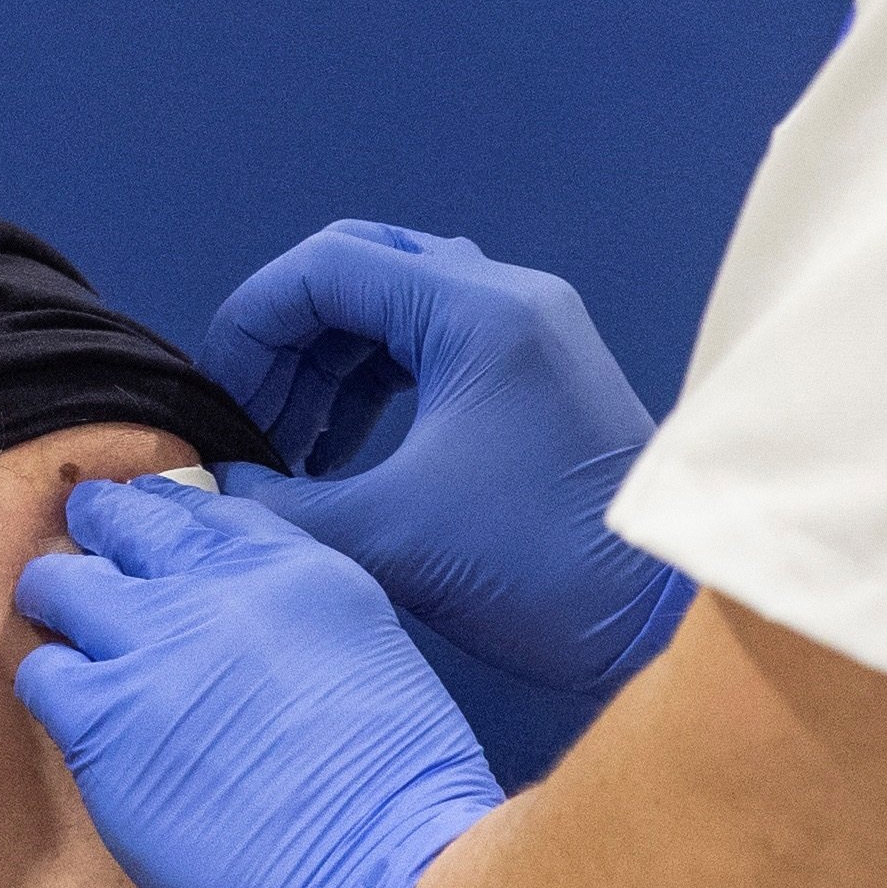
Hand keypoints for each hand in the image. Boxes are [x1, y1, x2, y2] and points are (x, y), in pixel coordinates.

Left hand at [12, 479, 500, 887]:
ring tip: (64, 630)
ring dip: (61, 603)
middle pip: (123, 523)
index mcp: (295, 568)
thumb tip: (251, 630)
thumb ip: (300, 622)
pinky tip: (73, 713)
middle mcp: (216, 588)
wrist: (386, 878)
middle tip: (88, 557)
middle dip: (99, 533)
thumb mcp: (372, 656)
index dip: (162, 518)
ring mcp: (153, 647)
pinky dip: (50, 683)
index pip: (202, 510)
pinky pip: (43, 674)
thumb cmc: (406, 800)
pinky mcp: (104, 721)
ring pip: (62, 584)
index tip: (146, 531)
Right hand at [202, 222, 683, 698]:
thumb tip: (216, 490)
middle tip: (252, 423)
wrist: (670, 620)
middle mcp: (509, 301)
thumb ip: (283, 506)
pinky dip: (374, 391)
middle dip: (287, 345)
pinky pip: (433, 352)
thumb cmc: (545, 568)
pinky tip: (342, 457)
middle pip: (360, 274)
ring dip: (328, 371)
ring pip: (395, 313)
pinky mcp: (541, 383)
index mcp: (477, 309)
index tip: (220, 401)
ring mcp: (532, 338)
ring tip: (288, 452)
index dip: (253, 324)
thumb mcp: (392, 537)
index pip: (327, 267)